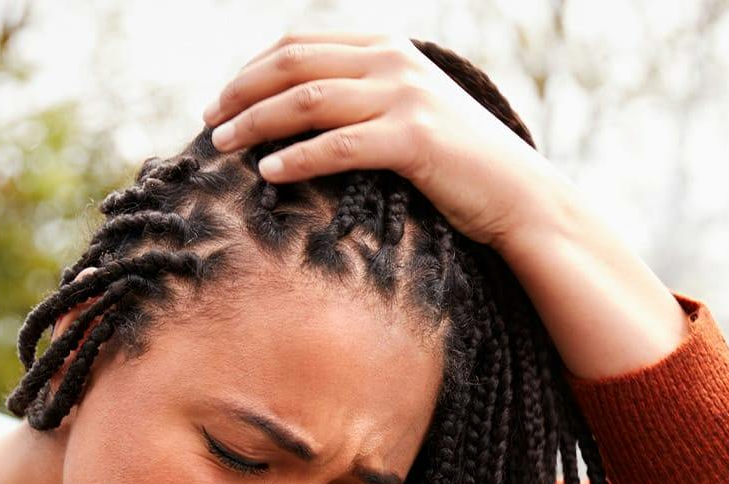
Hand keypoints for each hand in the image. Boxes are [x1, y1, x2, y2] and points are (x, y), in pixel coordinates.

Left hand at [200, 30, 568, 253]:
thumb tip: (295, 111)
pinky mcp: (413, 139)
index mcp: (387, 47)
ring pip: (307, 101)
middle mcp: (393, 61)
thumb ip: (362, 96)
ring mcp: (404, 96)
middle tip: (209, 122)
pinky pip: (337, 145)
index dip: (251, 68)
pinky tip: (268, 174)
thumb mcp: (409, 111)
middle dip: (241, 92)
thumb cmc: (458, 165)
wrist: (519, 195)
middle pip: (293, 64)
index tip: (221, 100)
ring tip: (224, 147)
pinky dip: (295, 159)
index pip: (299, 43)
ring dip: (256, 123)